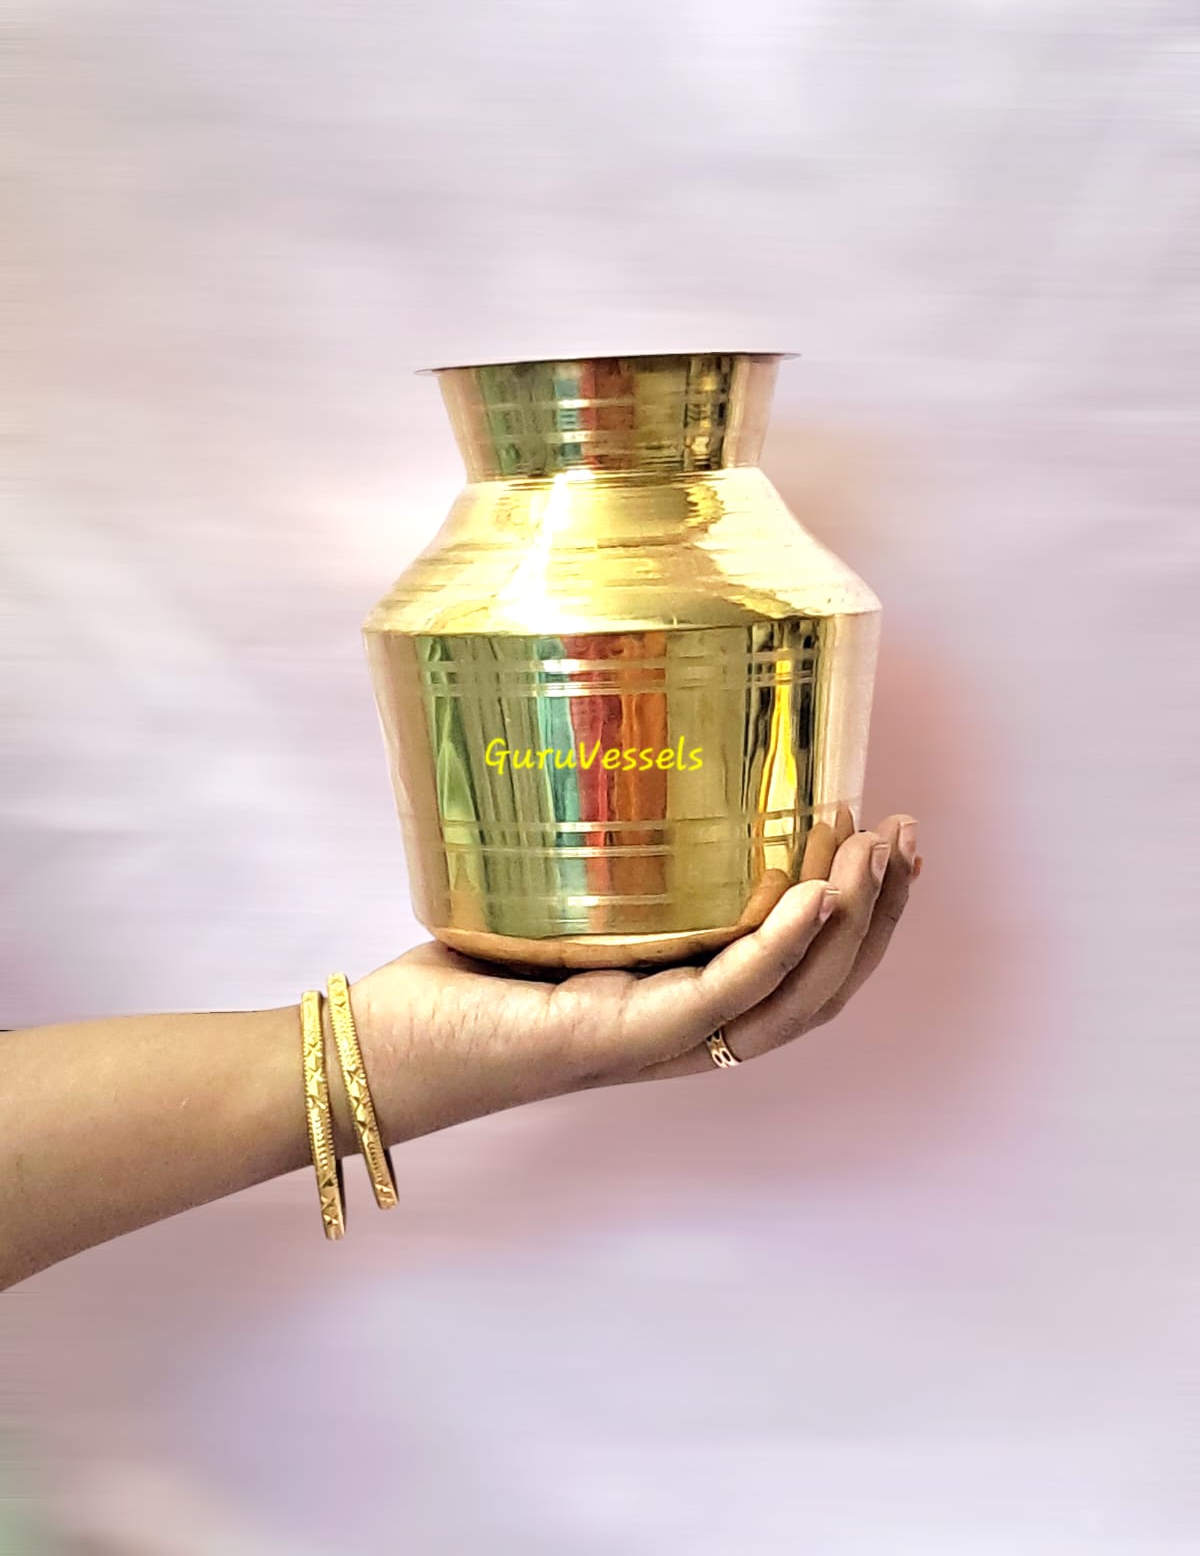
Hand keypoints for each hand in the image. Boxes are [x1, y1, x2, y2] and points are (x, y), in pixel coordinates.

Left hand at [350, 814, 918, 1147]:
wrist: (386, 1048)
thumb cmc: (467, 977)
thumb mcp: (562, 914)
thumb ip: (618, 874)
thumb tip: (645, 774)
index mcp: (685, 1010)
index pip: (804, 975)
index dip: (862, 917)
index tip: (887, 836)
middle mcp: (685, 1036)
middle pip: (819, 990)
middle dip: (879, 915)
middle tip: (908, 838)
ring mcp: (655, 1044)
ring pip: (788, 999)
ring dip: (847, 924)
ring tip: (877, 851)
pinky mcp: (612, 1039)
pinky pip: (718, 997)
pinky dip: (776, 949)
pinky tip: (813, 895)